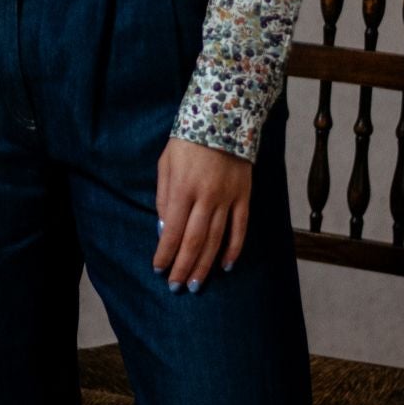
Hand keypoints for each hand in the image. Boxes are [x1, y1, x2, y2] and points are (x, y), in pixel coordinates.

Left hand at [154, 135, 251, 287]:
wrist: (224, 117)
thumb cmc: (187, 142)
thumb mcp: (165, 164)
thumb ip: (164, 197)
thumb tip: (165, 230)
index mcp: (183, 188)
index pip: (172, 231)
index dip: (165, 253)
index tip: (159, 269)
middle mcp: (206, 197)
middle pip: (195, 241)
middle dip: (184, 267)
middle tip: (177, 286)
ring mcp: (228, 198)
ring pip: (216, 239)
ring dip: (205, 265)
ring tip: (196, 284)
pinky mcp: (244, 196)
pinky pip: (240, 228)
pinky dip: (233, 249)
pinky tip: (225, 265)